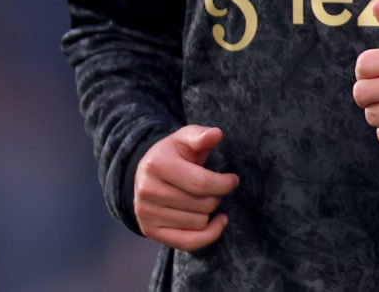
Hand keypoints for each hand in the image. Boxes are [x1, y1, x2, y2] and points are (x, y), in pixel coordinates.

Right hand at [134, 124, 239, 251]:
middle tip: (216, 189)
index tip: (233, 180)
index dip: (224, 184)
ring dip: (210, 212)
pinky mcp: (150, 231)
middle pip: (202, 205)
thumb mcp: (185, 138)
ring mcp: (147, 214)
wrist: (145, 172)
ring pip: (198, 223)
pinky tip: (217, 221)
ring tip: (206, 199)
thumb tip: (217, 134)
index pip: (201, 183)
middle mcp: (148, 191)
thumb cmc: (173, 154)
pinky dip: (209, 235)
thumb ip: (202, 136)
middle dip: (217, 196)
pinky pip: (189, 243)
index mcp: (157, 165)